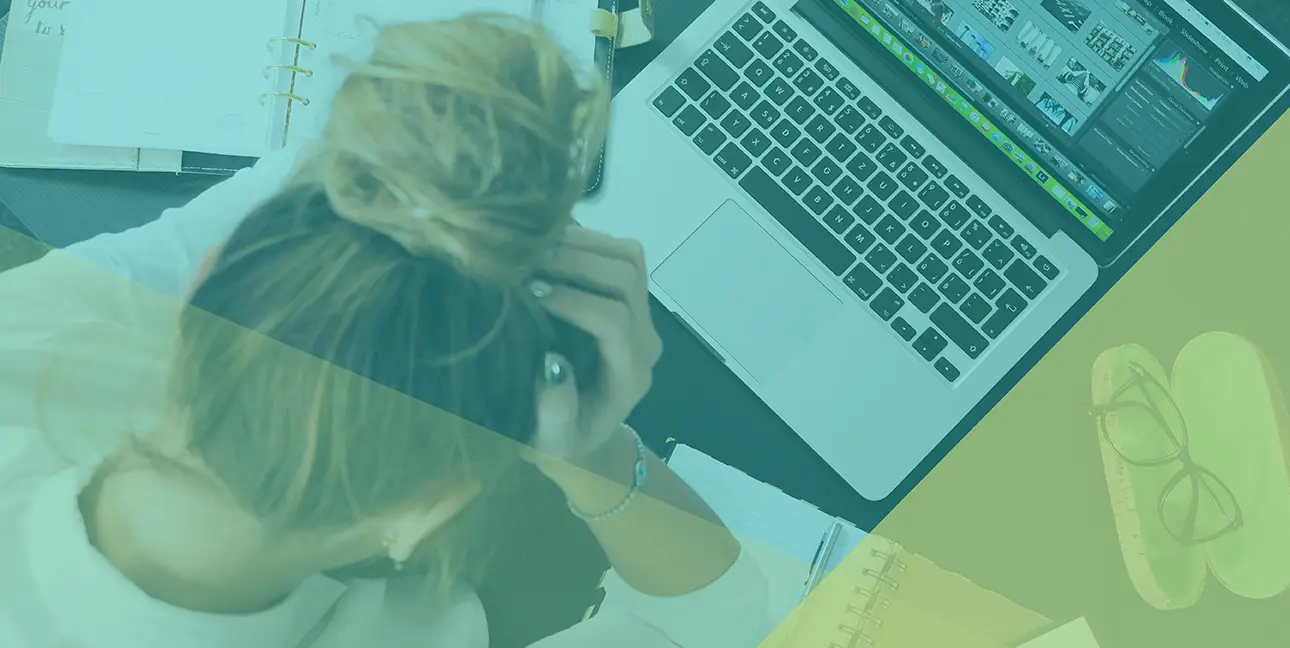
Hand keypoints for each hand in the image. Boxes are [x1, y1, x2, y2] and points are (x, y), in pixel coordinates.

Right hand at [523, 227, 662, 475]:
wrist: (580, 434)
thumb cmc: (560, 440)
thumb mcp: (551, 442)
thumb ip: (555, 413)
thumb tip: (552, 366)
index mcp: (629, 376)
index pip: (614, 321)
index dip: (574, 301)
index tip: (531, 294)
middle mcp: (643, 341)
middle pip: (627, 278)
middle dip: (576, 262)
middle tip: (526, 263)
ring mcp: (641, 315)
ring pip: (629, 257)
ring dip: (582, 245)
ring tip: (535, 250)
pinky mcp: (630, 298)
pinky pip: (620, 253)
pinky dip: (585, 240)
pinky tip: (547, 247)